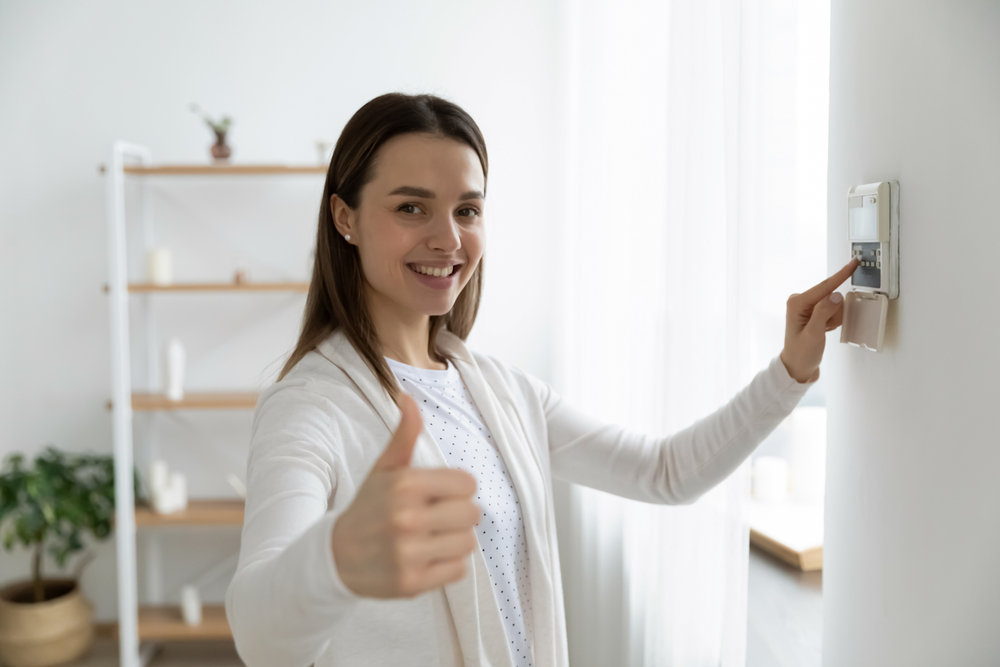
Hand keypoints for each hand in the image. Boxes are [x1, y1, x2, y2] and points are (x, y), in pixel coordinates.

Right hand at [331, 392, 480, 597]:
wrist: (334, 557)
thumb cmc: (367, 508)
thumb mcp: (383, 469)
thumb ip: (404, 435)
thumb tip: (408, 397)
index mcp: (406, 485)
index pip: (468, 484)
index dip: (457, 489)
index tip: (439, 494)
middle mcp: (407, 518)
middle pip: (472, 513)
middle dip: (458, 514)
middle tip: (436, 518)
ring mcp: (409, 553)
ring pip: (468, 542)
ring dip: (454, 540)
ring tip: (431, 538)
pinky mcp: (412, 582)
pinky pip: (458, 569)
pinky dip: (447, 565)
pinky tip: (426, 557)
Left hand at [780, 258, 860, 382]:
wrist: (798, 367)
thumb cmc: (801, 353)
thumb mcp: (814, 334)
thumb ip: (824, 313)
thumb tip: (836, 295)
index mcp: (797, 302)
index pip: (825, 286)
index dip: (842, 274)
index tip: (854, 262)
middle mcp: (801, 301)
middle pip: (831, 296)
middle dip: (835, 313)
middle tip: (825, 328)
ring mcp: (807, 306)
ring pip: (835, 304)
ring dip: (834, 318)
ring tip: (823, 332)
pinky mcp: (814, 312)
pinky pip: (833, 310)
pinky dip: (833, 321)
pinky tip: (823, 330)